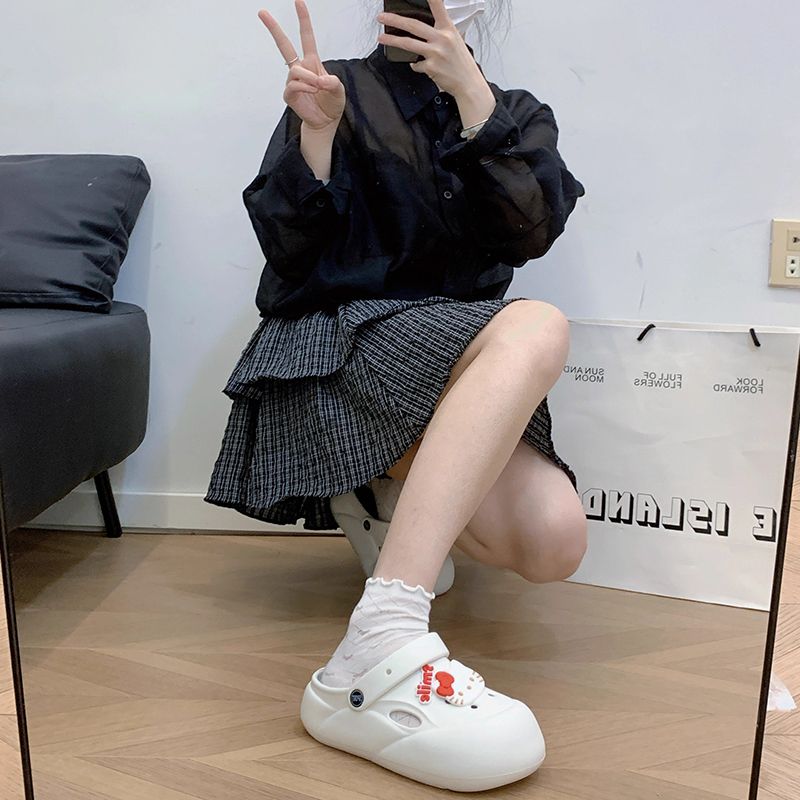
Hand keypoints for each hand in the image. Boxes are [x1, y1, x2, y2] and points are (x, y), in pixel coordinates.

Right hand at [258, 1, 345, 131]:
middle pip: (284, 45)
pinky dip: (305, 88)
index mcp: (312, 62)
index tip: (298, 1)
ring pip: (296, 70)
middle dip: (273, 28)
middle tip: (262, 12)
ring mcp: (292, 81)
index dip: (303, 19)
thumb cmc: (331, 104)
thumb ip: (333, 82)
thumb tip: (319, 80)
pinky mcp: (288, 94)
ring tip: (318, 88)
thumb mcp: (339, 90)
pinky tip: (312, 92)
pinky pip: (293, 85)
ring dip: (309, 78)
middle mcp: (300, 68)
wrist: (325, 122)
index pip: (306, 37)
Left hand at [376, 0, 484, 97]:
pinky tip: (420, 65)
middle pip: (414, 25)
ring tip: (381, 39)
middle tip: (382, 17)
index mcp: (448, 29)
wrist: (468, 84)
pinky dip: (415, 65)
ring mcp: (435, 53)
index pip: (438, 6)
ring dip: (392, 41)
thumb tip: (425, 30)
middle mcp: (442, 39)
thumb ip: (442, 33)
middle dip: (395, 20)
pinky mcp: (431, 67)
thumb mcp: (456, 41)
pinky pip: (415, 64)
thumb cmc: (462, 64)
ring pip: (408, 44)